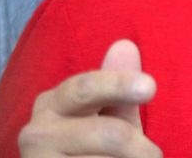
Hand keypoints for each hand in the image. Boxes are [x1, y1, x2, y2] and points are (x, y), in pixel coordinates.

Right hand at [18, 39, 161, 156]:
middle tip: (154, 156)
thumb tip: (124, 45)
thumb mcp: (112, 119)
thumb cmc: (97, 151)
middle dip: (140, 148)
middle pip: (109, 134)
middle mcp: (36, 132)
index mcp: (53, 102)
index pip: (87, 88)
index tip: (149, 87)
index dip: (119, 85)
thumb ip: (119, 88)